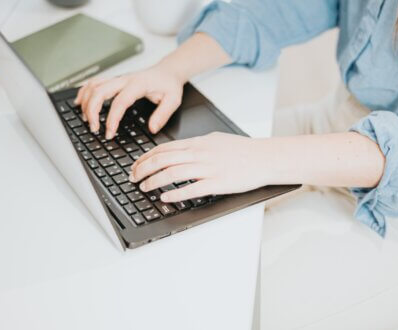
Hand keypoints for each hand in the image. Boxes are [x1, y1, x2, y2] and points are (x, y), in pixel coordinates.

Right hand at [74, 64, 184, 138]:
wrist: (168, 71)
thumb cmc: (169, 84)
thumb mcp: (173, 100)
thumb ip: (163, 114)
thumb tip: (152, 128)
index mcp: (138, 84)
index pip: (120, 102)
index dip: (112, 118)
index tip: (109, 133)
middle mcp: (125, 79)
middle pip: (99, 91)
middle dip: (92, 111)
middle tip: (94, 128)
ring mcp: (118, 78)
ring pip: (94, 86)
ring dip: (86, 102)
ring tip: (87, 120)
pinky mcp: (114, 80)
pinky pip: (94, 82)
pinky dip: (84, 92)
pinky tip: (80, 103)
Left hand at [129, 132, 269, 202]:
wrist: (264, 157)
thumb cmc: (243, 150)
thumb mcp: (216, 140)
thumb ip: (197, 145)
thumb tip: (181, 150)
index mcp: (199, 143)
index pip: (165, 148)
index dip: (146, 157)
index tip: (136, 165)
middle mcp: (200, 154)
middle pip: (163, 159)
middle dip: (143, 169)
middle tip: (133, 177)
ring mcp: (208, 168)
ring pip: (173, 173)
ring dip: (154, 181)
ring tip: (144, 187)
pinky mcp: (218, 183)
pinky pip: (192, 189)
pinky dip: (175, 193)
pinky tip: (165, 197)